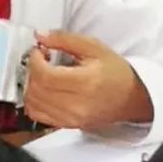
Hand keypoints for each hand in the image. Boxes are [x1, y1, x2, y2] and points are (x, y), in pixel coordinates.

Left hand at [23, 31, 152, 129]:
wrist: (132, 98)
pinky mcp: (69, 126)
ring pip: (33, 104)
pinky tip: (43, 89)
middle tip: (40, 59)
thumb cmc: (115, 71)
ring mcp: (72, 119)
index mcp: (85, 82)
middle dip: (31, 71)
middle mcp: (76, 105)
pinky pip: (38, 116)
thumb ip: (64, 39)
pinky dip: (34, 101)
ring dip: (30, 86)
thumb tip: (39, 35)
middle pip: (36, 90)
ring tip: (41, 74)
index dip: (34, 60)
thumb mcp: (93, 47)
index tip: (38, 50)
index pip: (45, 75)